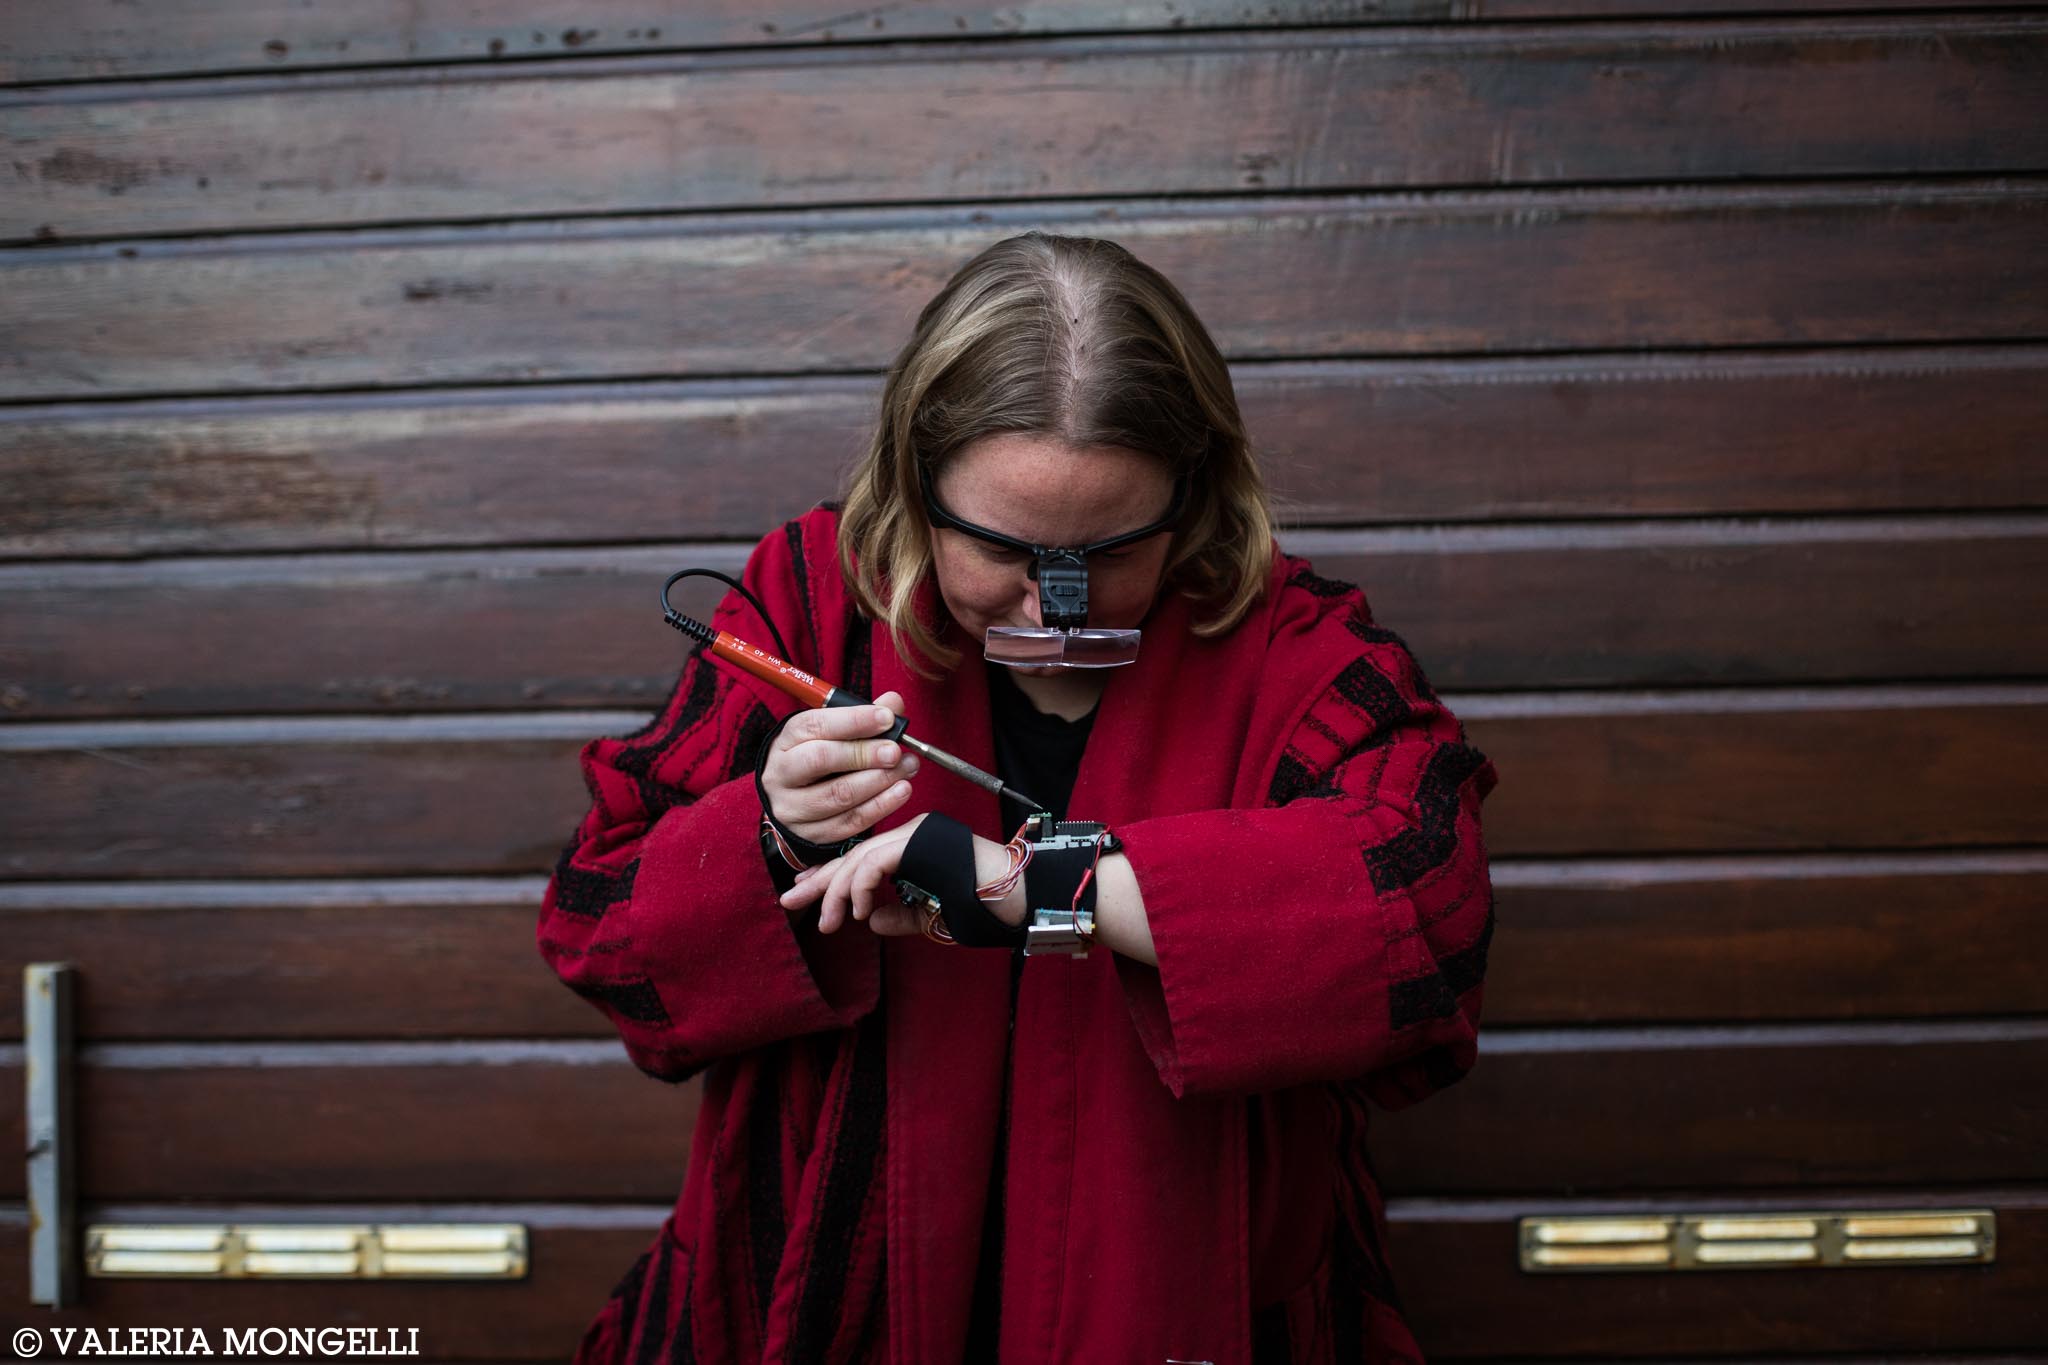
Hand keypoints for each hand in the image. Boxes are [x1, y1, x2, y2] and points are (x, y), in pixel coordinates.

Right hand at [759, 690, 917, 846]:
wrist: (794, 801)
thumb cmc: (819, 758)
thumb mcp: (832, 733)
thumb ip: (863, 716)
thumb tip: (893, 703)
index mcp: (786, 741)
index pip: (815, 725)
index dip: (853, 720)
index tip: (886, 718)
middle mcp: (781, 774)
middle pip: (821, 759)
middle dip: (864, 753)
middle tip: (896, 751)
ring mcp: (792, 808)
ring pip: (838, 795)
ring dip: (879, 781)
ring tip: (906, 768)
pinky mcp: (810, 834)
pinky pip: (849, 822)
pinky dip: (880, 806)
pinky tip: (900, 792)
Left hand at [779, 814, 1026, 937]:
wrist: (1020, 897)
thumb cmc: (985, 909)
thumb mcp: (933, 917)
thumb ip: (900, 916)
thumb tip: (869, 921)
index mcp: (913, 849)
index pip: (862, 860)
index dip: (831, 879)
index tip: (806, 895)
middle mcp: (910, 834)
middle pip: (852, 855)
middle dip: (819, 881)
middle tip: (790, 901)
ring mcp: (914, 834)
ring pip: (858, 859)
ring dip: (836, 892)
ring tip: (828, 923)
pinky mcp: (917, 841)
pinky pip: (874, 863)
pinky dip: (859, 887)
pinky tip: (856, 911)